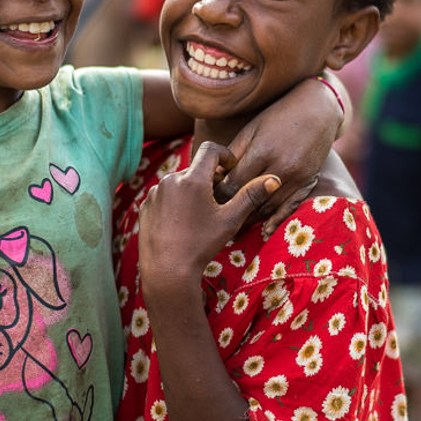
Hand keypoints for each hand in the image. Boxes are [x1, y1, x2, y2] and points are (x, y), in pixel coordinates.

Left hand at [138, 141, 278, 300]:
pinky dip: (175, 202)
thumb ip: (251, 195)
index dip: (224, 155)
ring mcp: (154, 192)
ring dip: (191, 190)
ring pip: (179, 182)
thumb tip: (274, 179)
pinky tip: (182, 223)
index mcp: (192, 178)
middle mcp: (170, 179)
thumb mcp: (231, 220)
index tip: (231, 169)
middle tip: (219, 201)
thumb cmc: (202, 245)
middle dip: (208, 179)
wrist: (167, 271)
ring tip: (199, 215)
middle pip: (195, 168)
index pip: (210, 149)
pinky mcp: (145, 205)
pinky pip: (164, 195)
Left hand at [221, 76, 342, 236]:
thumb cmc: (278, 116)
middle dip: (229, 209)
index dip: (217, 194)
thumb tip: (214, 176)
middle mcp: (281, 167)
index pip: (233, 183)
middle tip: (214, 218)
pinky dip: (275, 221)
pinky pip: (289, 208)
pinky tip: (263, 231)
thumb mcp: (252, 129)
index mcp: (263, 151)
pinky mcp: (308, 182)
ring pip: (267, 207)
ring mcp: (297, 177)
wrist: (318, 110)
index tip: (206, 201)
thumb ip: (234, 154)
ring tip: (232, 228)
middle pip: (248, 198)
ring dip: (249, 219)